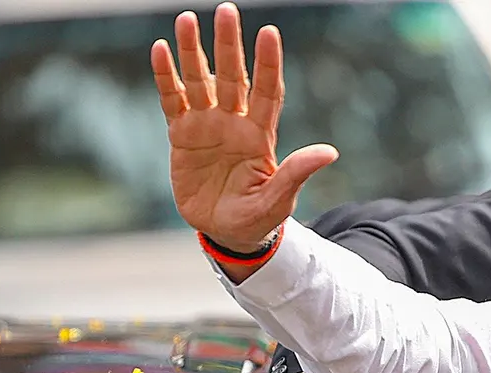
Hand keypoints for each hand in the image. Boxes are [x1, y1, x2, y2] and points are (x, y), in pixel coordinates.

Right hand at [151, 2, 337, 249]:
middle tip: (226, 9)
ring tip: (186, 19)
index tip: (269, 33)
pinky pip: (172, 100)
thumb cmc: (258, 217)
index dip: (267, 64)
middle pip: (232, 76)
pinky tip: (161, 51)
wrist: (226, 232)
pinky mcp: (181, 135)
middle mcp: (234, 123)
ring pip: (199, 81)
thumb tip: (329, 152)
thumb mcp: (279, 200)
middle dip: (228, 45)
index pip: (266, 91)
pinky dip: (166, 77)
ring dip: (192, 52)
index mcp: (260, 136)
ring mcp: (207, 126)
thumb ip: (297, 174)